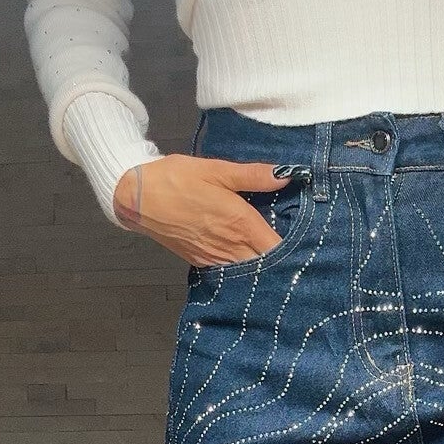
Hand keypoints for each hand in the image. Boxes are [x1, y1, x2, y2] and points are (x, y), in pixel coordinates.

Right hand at [112, 153, 293, 264]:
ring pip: (249, 273)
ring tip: (277, 262)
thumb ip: (253, 175)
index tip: (308, 244)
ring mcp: (215, 258)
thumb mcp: (216, 170)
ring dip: (263, 269)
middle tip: (298, 257)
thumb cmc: (176, 179)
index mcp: (241, 223)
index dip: (296, 250)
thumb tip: (285, 175)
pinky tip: (249, 262)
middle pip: (267, 266)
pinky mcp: (201, 262)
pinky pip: (230, 272)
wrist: (136, 197)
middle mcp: (231, 247)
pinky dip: (242, 270)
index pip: (278, 248)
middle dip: (282, 263)